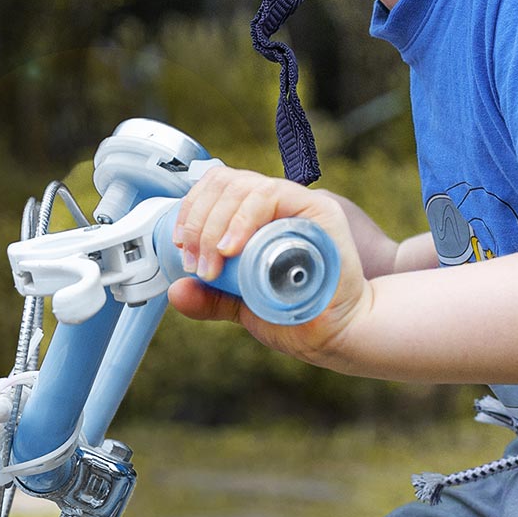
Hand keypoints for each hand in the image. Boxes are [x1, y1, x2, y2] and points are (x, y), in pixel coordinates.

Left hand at [169, 165, 372, 367]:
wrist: (339, 333)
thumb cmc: (300, 315)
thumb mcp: (243, 305)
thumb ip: (213, 298)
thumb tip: (178, 291)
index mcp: (258, 216)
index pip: (217, 187)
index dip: (192, 209)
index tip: (181, 245)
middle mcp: (276, 203)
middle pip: (225, 183)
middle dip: (198, 220)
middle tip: (196, 262)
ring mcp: (297, 203)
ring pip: (243, 187)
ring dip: (215, 224)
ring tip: (212, 263)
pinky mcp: (318, 208)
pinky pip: (271, 195)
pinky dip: (243, 218)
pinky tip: (232, 247)